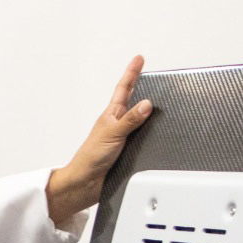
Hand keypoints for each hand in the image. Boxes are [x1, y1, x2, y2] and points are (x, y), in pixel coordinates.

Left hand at [44, 55, 152, 226]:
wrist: (86, 184)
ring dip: (145, 111)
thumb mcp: (112, 134)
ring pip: (138, 120)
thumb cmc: (91, 158)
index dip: (132, 73)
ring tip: (155, 98)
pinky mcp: (128, 153)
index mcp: (112, 115)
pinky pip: (142, 139)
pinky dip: (149, 134)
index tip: (139, 59)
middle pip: (132, 101)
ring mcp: (123, 138)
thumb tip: (146, 104)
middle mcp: (118, 124)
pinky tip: (155, 133)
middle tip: (145, 70)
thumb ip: (130, 120)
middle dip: (139, 86)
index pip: (124, 89)